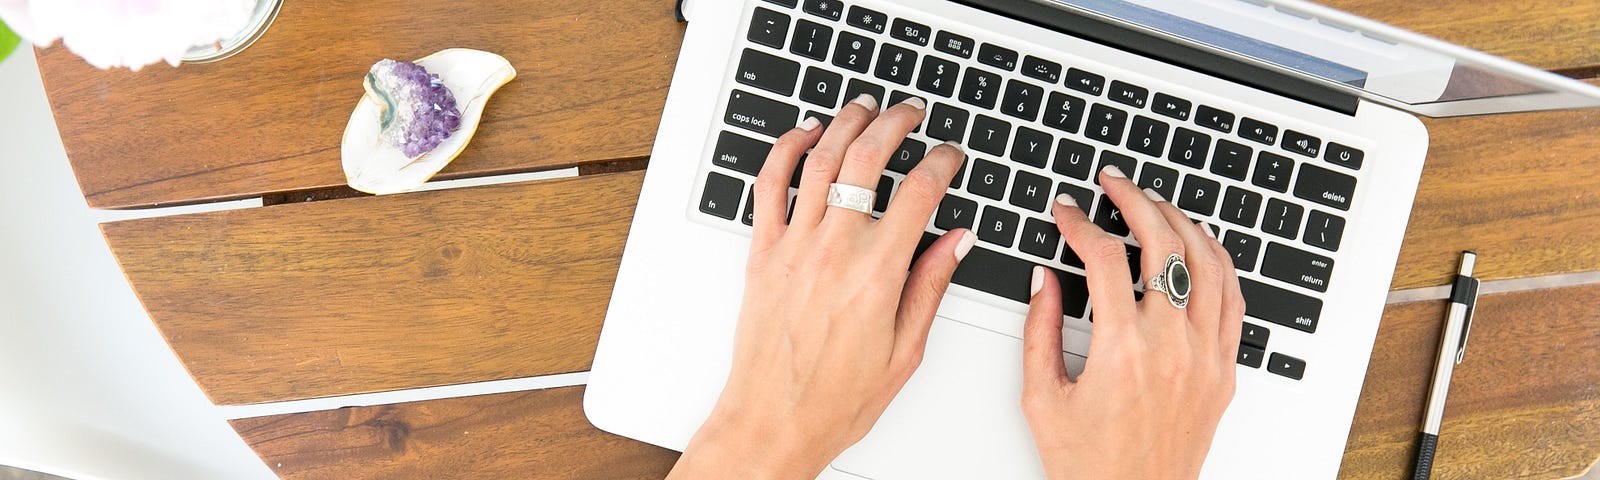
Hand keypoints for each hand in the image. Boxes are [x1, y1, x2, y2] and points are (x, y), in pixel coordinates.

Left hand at [668, 95, 973, 478]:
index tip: (951, 155)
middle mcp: (834, 251)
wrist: (773, 420)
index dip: (942, 162)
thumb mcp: (905, 350)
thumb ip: (930, 286)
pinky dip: (785, 150)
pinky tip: (804, 135)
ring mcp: (794, 247)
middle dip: (895, 124)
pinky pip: (768, 186)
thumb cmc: (835, 399)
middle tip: (910, 113)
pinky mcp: (763, 253)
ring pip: (819, 160)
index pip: (920, 193)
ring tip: (864, 108)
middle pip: (868, 160)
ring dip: (845, 124)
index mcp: (877, 274)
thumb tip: (956, 240)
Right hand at [1021, 167, 1244, 479]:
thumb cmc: (1089, 465)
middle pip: (1163, 245)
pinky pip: (1233, 299)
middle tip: (1114, 182)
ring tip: (1155, 203)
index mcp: (1122, 350)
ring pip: (1207, 263)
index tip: (1066, 211)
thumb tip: (1044, 278)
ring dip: (1180, 221)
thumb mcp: (1042, 397)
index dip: (1080, 223)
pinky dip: (1218, 260)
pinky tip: (1200, 244)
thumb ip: (1039, 330)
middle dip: (1135, 200)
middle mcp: (1172, 347)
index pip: (1105, 259)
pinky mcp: (1224, 371)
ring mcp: (1205, 357)